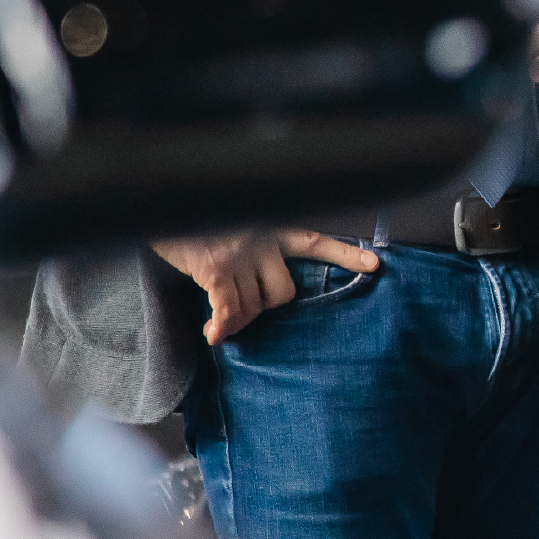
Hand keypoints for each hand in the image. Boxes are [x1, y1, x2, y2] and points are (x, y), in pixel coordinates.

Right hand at [151, 229, 380, 344]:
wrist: (163, 204)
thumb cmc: (197, 220)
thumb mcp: (236, 223)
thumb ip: (253, 250)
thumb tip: (252, 292)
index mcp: (273, 226)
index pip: (316, 241)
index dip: (345, 255)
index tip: (375, 265)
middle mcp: (262, 240)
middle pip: (283, 292)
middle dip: (264, 306)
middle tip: (242, 307)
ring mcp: (241, 255)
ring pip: (253, 305)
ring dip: (236, 320)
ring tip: (220, 322)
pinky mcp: (217, 270)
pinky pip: (227, 310)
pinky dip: (221, 326)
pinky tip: (213, 334)